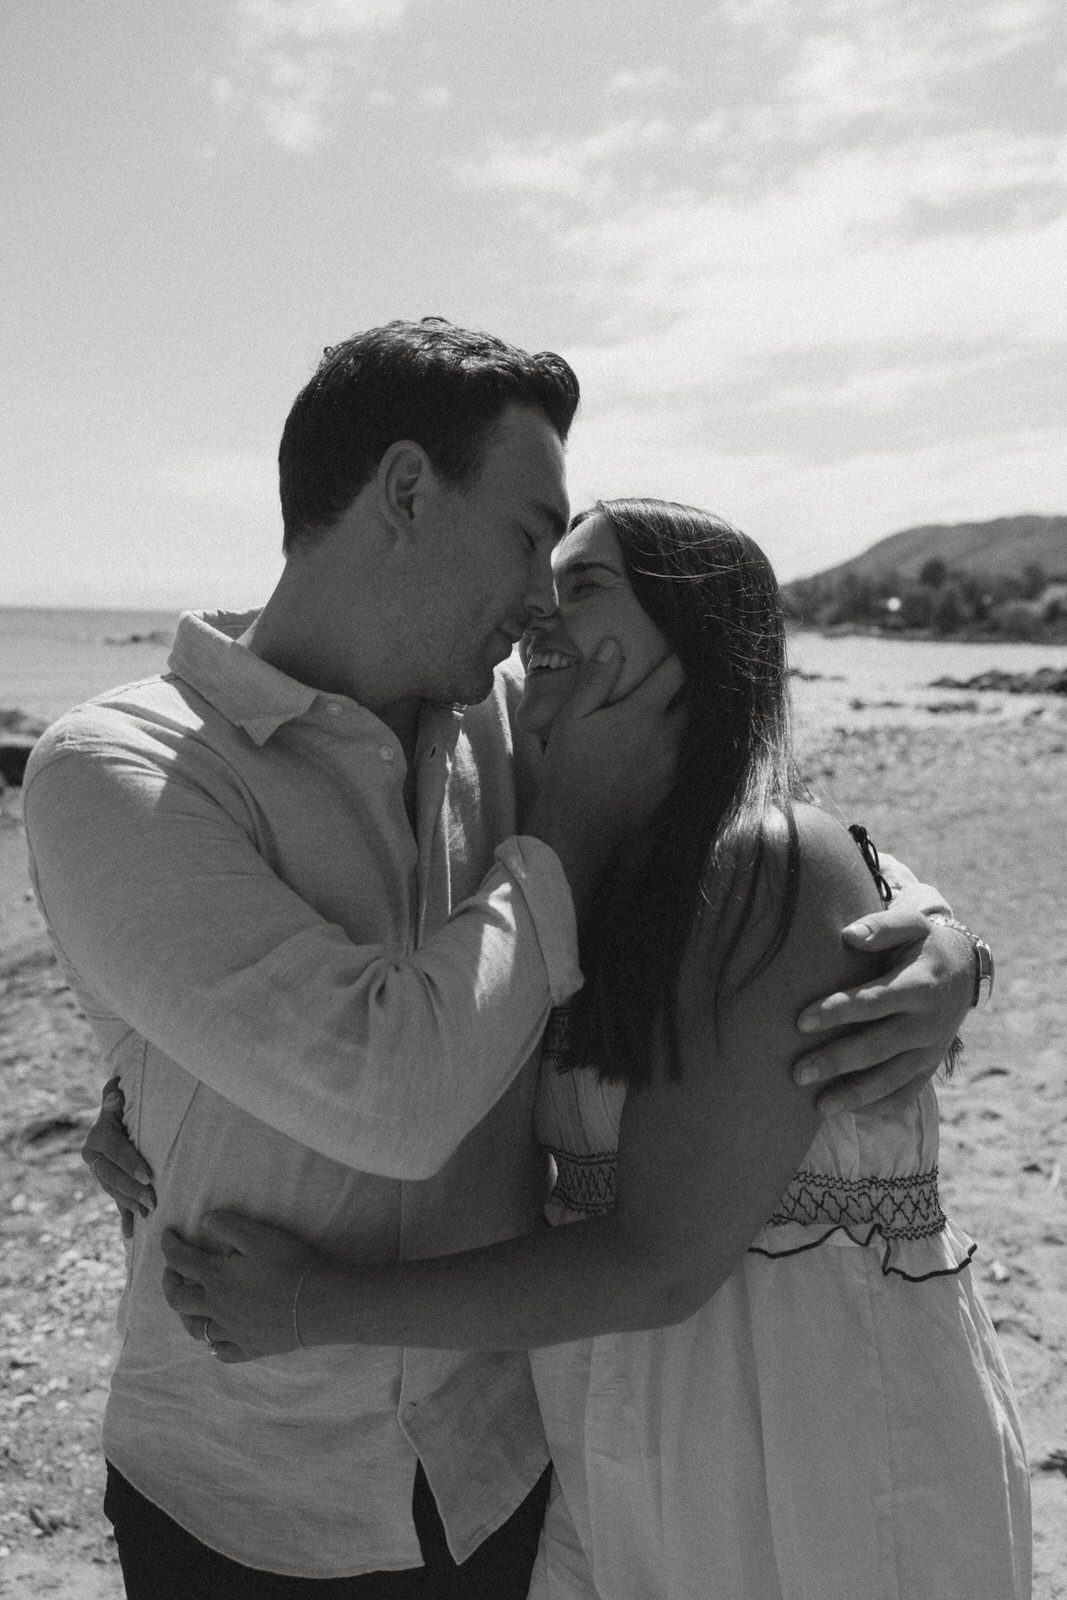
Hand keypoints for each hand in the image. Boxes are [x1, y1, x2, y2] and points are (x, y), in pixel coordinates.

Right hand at [81, 1078, 154, 1237]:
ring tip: (148, 1214)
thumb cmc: (125, 1109)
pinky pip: (116, 1203)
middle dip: (133, 1189)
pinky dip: (124, 1219)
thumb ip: (114, 1099)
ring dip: (131, 1204)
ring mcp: (101, 1175)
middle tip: (153, 1199)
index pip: (115, 1152)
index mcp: (98, 1138)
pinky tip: (130, 1234)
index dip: (130, 1163)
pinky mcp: (110, 1186)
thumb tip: (116, 1089)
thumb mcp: (118, 1104)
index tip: (148, 1175)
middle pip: (113, 1176)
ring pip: (114, 1192)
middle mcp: (95, 1159)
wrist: (116, 1122)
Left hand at [161, 1211, 322, 1361]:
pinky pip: (222, 1352)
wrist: (317, 1303)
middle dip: (170, 1281)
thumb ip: (228, 1225)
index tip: (168, 1234)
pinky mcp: (249, 1348)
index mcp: (215, 1278)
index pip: (180, 1260)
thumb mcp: (258, 1234)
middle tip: (172, 1270)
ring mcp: (231, 1332)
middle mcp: (216, 1308)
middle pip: (178, 1299)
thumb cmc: (289, 1264)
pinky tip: (216, 1340)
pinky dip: (214, 1346)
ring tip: (189, 1304)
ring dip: (186, 1314)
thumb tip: (205, 1221)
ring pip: (196, 1329)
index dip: (169, 1245)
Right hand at [526, 644, 685, 911]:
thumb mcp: (572, 718)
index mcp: (643, 714)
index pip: (676, 672)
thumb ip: (596, 680)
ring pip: (698, 730)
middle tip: (693, 672)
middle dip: (696, 685)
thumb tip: (614, 644)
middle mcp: (667, 737)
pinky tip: (679, 742)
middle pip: (697, 701)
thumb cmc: (568, 769)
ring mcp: (674, 764)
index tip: (687, 640)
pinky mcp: (673, 787)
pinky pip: (692, 757)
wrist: (577, 827)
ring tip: (689, 703)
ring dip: (695, 715)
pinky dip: (690, 744)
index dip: (683, 653)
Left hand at [791, 895, 973, 1114]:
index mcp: (920, 985)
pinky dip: (879, 1106)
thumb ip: (881, 927)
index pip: (875, 1001)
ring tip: (819, 1107)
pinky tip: (847, 1111)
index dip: (838, 1011)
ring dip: (856, 1095)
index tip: (801, 1021)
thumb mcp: (910, 924)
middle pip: (879, 1047)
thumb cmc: (922, 944)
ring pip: (893, 1079)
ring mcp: (930, 1049)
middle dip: (838, 1061)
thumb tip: (848, 935)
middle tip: (798, 1073)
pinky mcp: (929, 1066)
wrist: (963, 969)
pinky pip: (906, 1094)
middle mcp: (928, 1023)